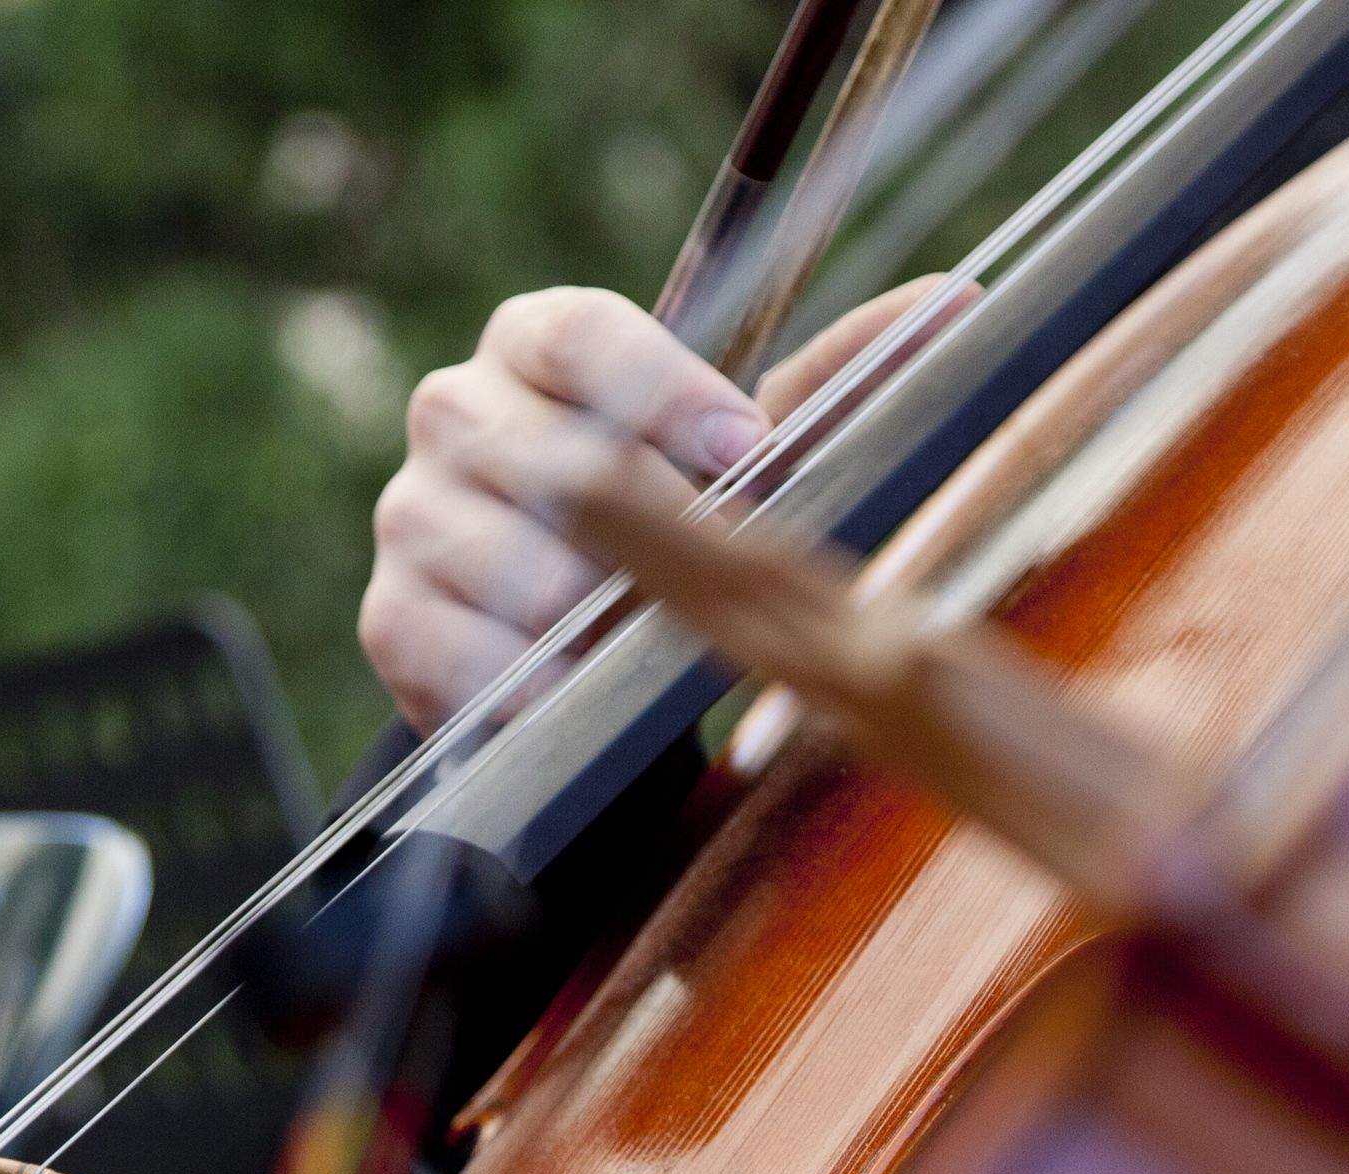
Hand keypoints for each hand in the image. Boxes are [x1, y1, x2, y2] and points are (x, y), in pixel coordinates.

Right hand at [358, 279, 950, 731]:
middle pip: (537, 450)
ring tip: (635, 639)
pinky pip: (442, 644)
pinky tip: (570, 693)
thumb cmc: (669, 525)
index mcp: (541, 342)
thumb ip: (836, 381)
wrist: (579, 653)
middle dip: (634, 526)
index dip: (662, 390)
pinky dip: (516, 678)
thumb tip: (959, 305)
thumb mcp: (748, 456)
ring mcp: (413, 511)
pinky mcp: (390, 613)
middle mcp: (459, 409)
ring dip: (581, 612)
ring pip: (492, 555)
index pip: (584, 334)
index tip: (743, 452)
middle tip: (699, 577)